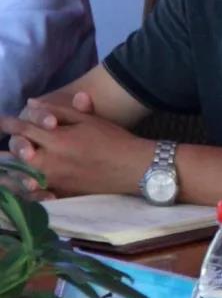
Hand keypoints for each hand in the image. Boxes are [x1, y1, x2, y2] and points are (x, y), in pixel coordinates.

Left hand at [0, 103, 153, 195]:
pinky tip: (22, 185)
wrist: (132, 167)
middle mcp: (49, 161)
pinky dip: (24, 189)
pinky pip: (34, 194)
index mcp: (55, 139)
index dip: (8, 123)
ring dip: (9, 171)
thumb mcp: (88, 119)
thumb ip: (58, 110)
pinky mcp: (60, 193)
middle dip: (7, 148)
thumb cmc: (112, 139)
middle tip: (0, 150)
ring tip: (3, 170)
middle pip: (15, 154)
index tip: (0, 120)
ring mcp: (53, 180)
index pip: (23, 128)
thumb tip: (31, 103)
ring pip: (19, 176)